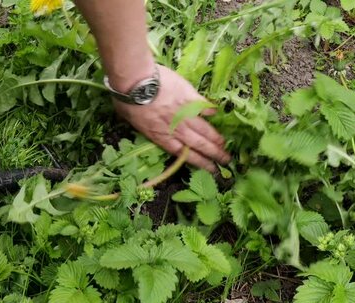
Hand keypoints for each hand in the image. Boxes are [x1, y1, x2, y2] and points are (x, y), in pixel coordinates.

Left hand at [112, 65, 230, 171]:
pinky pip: (204, 106)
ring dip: (216, 138)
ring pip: (205, 130)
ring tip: (225, 145)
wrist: (136, 82)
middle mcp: (177, 129)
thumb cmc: (127, 101)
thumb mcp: (130, 121)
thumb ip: (142, 126)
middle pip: (199, 145)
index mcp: (161, 137)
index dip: (200, 163)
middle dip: (214, 155)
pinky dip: (211, 111)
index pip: (184, 155)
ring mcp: (185, 113)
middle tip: (226, 161)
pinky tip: (217, 114)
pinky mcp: (190, 97)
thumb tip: (141, 124)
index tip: (211, 169)